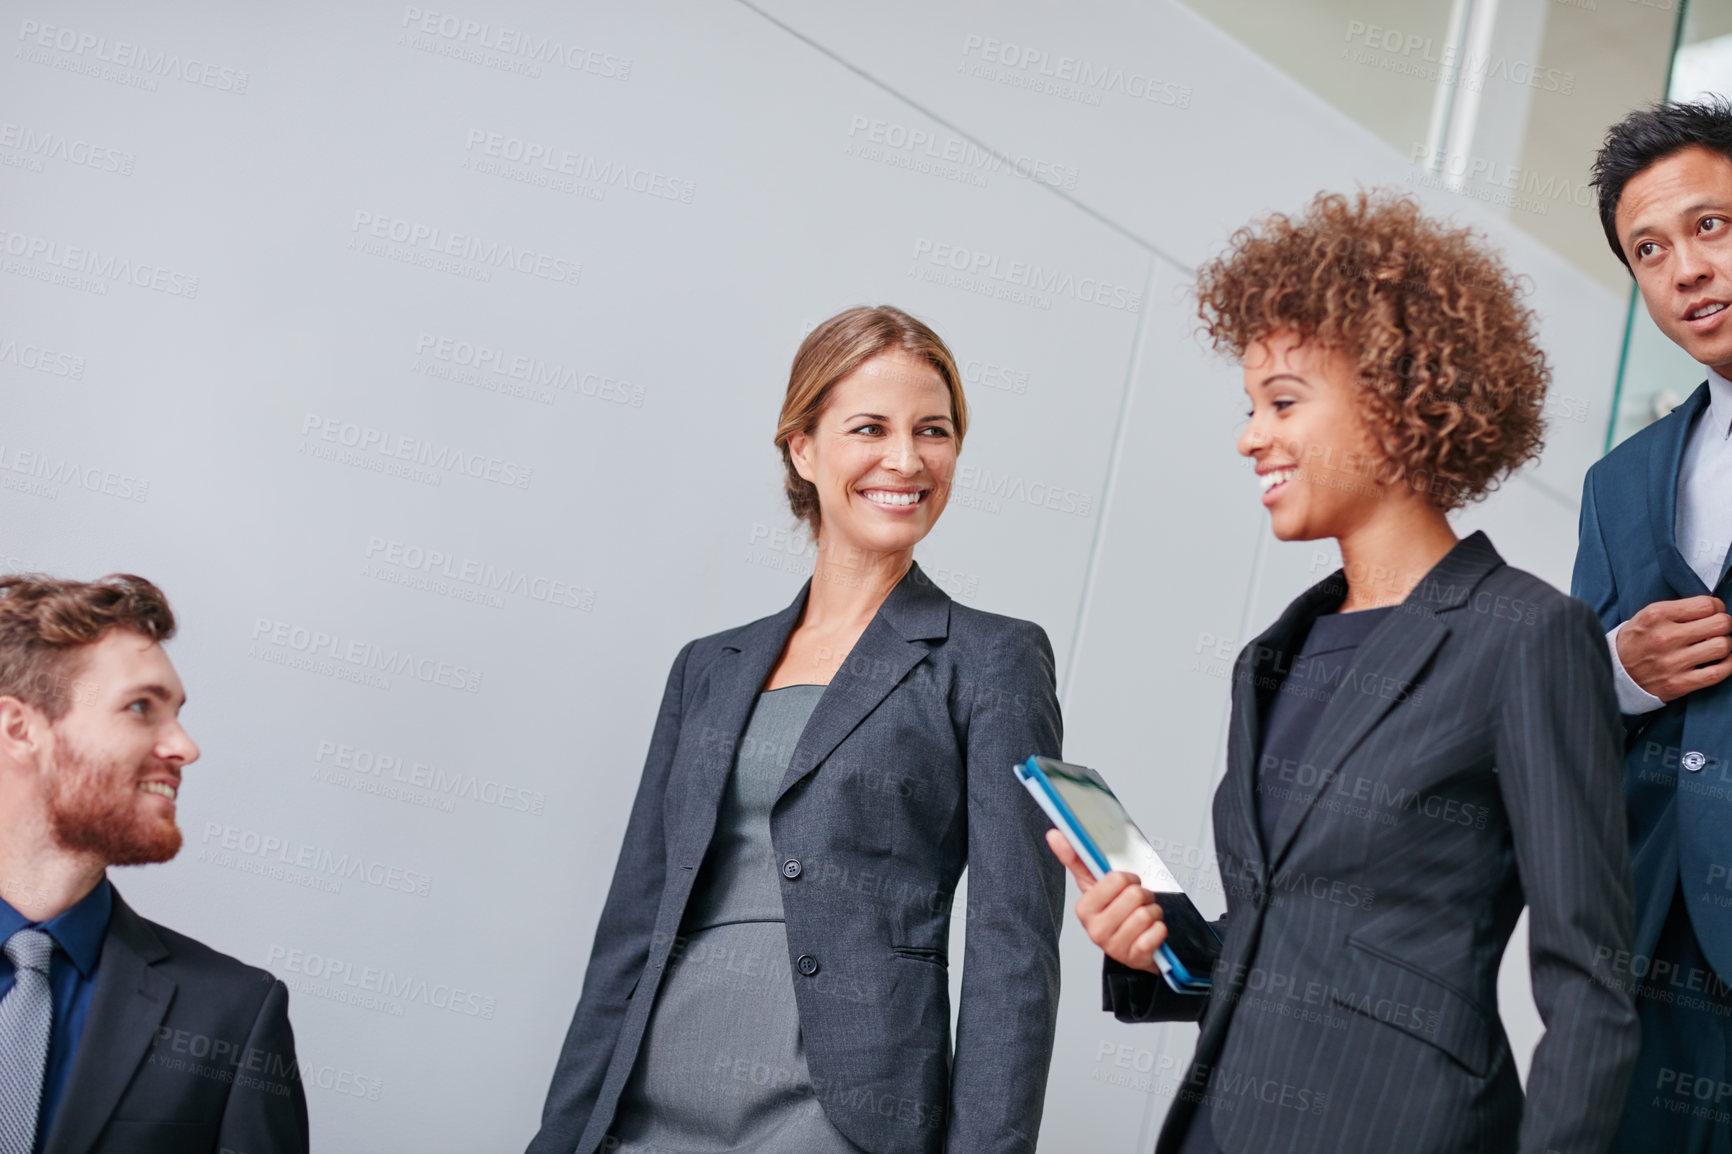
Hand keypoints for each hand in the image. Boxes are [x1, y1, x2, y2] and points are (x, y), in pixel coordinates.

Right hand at [1045, 829, 1166, 973]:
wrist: (1131, 947)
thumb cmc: (1113, 910)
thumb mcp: (1095, 885)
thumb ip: (1075, 858)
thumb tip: (1054, 834)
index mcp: (1083, 909)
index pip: (1116, 879)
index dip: (1128, 878)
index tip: (1125, 883)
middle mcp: (1095, 930)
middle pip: (1135, 895)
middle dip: (1144, 895)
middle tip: (1137, 902)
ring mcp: (1115, 947)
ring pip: (1147, 914)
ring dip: (1153, 911)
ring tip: (1144, 917)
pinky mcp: (1136, 958)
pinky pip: (1157, 932)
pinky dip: (1160, 929)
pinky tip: (1150, 932)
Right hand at [1617, 596, 1731, 702]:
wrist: (1615, 673)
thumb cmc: (1636, 641)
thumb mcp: (1646, 615)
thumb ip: (1678, 610)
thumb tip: (1715, 609)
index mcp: (1656, 616)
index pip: (1706, 605)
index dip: (1717, 607)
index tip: (1714, 612)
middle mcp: (1664, 638)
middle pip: (1720, 624)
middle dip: (1724, 624)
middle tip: (1717, 628)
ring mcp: (1671, 662)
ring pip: (1722, 646)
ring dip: (1725, 644)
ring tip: (1716, 644)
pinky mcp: (1678, 683)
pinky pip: (1717, 672)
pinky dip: (1728, 664)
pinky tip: (1721, 660)